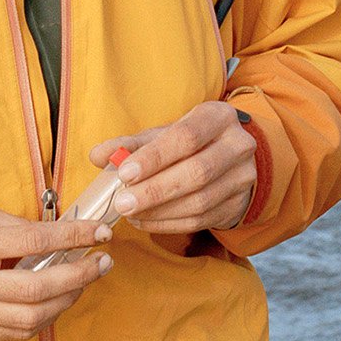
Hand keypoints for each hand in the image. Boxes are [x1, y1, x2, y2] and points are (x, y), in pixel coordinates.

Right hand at [0, 207, 113, 340]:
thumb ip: (10, 225)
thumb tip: (54, 232)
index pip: (31, 241)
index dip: (72, 236)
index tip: (98, 231)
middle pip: (36, 286)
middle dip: (79, 274)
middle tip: (103, 261)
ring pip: (31, 316)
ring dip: (68, 300)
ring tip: (85, 281)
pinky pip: (17, 332)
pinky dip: (45, 318)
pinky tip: (59, 301)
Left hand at [88, 102, 256, 233]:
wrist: (231, 159)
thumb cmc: (191, 142)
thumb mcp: (165, 133)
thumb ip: (131, 144)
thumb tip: (98, 156)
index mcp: (218, 117)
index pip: (186, 137)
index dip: (154, 157)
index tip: (124, 173)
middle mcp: (237, 146)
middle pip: (196, 172)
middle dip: (155, 190)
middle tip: (122, 203)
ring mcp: (243, 178)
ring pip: (200, 201)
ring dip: (160, 211)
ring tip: (130, 214)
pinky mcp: (238, 204)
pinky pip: (201, 219)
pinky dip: (169, 223)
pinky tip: (145, 221)